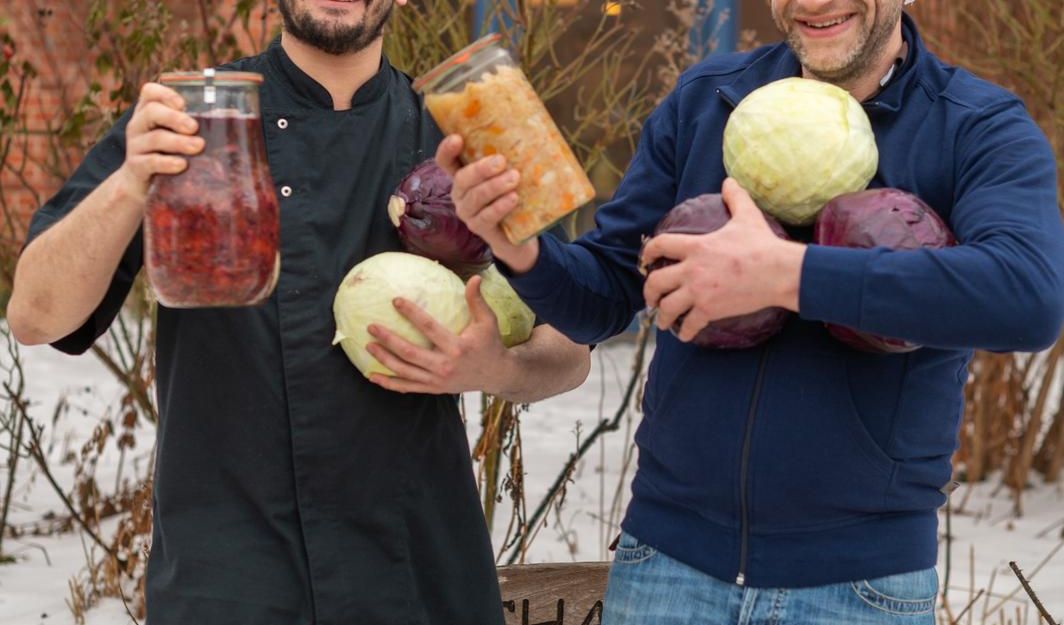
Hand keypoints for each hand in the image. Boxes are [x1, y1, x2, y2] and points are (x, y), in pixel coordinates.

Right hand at [116, 82, 204, 201]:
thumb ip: (194, 127)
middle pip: (152, 112)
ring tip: (198, 146)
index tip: (183, 104)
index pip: (150, 92)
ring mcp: (135, 147)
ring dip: (178, 142)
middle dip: (175, 118)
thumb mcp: (178, 137)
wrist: (143, 187)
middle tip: (194, 127)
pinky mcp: (137, 167)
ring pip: (155, 138)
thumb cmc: (170, 155)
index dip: (166, 94)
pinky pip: (150, 162)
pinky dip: (167, 163)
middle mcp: (139, 126)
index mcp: (148, 112)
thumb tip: (238, 122)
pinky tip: (182, 165)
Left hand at [365, 276, 514, 394]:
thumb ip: (477, 300)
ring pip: (404, 371)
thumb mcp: (487, 321)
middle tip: (371, 327)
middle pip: (409, 352)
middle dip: (388, 339)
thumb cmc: (490, 344)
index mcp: (457, 347)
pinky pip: (407, 387)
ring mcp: (437, 380)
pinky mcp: (434, 389)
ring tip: (369, 346)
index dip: (411, 313)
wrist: (496, 375)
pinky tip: (372, 376)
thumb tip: (474, 277)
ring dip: (384, 359)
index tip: (395, 300)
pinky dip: (388, 384)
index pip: (429, 328)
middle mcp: (445, 366)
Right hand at [435, 135, 539, 273]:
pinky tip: (513, 198)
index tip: (457, 138)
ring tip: (514, 178)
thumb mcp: (508, 175)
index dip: (446, 150)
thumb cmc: (512, 197)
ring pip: (475, 197)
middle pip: (461, 178)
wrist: (519, 235)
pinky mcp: (478, 228)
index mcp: (463, 176)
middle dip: (480, 169)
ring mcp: (467, 212)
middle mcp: (461, 194)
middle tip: (501, 161)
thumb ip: (507, 160)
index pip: (446, 162)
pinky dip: (500, 206)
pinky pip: (486, 216)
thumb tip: (527, 134)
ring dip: (494, 186)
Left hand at [640, 178, 805, 341]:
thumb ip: (735, 198)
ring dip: (662, 317)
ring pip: (667, 308)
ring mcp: (699, 291)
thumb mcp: (747, 216)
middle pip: (655, 282)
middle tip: (650, 299)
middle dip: (648, 293)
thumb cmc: (763, 245)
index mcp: (696, 246)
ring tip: (663, 321)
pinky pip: (689, 325)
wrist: (780, 272)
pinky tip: (684, 335)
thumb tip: (729, 181)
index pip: (660, 245)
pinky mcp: (710, 310)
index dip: (647, 252)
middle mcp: (692, 270)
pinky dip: (684, 332)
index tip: (645, 261)